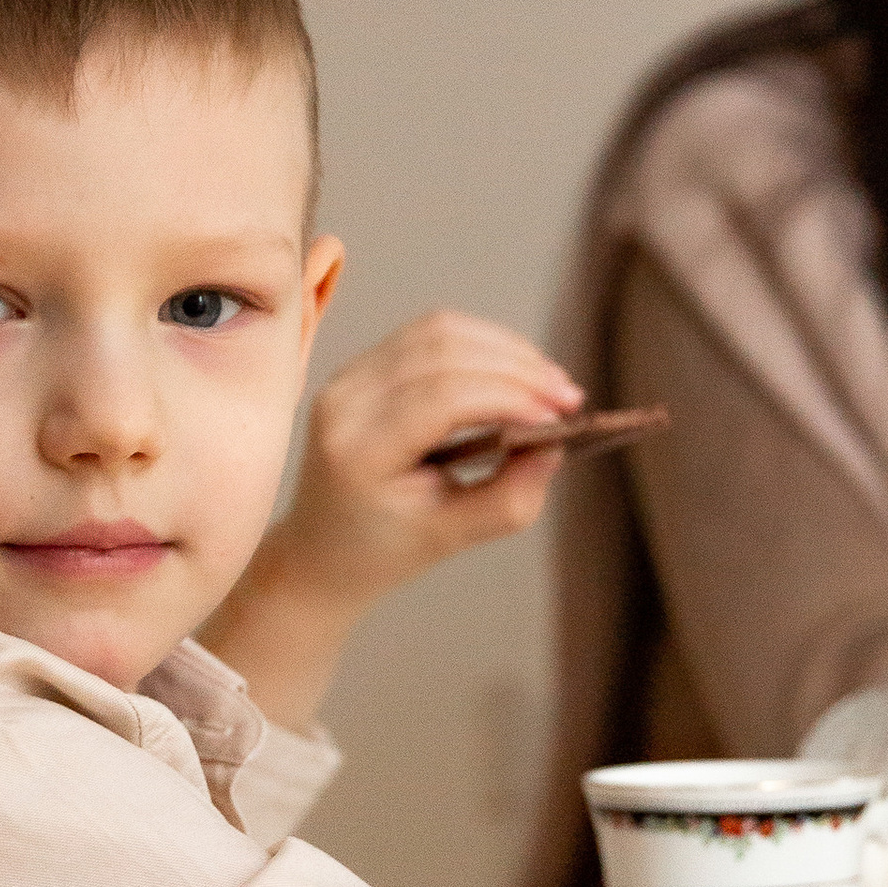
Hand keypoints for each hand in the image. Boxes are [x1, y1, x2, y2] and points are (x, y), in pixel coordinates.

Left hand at [199, 312, 581, 729]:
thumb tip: (555, 445)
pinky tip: (513, 374)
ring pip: (437, 330)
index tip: (561, 416)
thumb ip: (508, 498)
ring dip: (503, 349)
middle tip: (568, 397)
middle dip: (516, 366)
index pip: (442, 397)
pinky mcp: (359, 369)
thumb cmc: (383, 553)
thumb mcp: (451, 537)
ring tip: (549, 383)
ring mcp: (346, 378)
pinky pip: (426, 336)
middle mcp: (344, 403)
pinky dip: (479, 346)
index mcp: (358, 451)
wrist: (319, 556)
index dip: (509, 396)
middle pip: (442, 348)